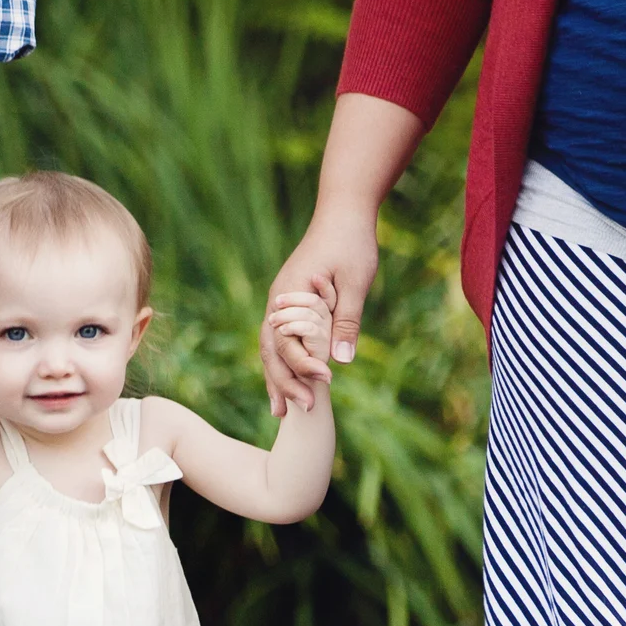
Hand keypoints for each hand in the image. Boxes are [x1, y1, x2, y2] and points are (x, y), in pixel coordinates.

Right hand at [260, 215, 377, 416]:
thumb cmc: (351, 244)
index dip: (304, 364)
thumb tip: (340, 362)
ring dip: (277, 379)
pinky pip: (280, 340)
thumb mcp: (355, 283)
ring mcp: (281, 304)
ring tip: (281, 411)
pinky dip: (282, 364)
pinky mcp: (290, 306)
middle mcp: (278, 302)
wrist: (343, 213)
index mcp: (290, 295)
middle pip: (271, 350)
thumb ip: (346, 321)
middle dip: (283, 382)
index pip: (288, 340)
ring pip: (271, 349)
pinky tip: (288, 383)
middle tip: (299, 411)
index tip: (325, 380)